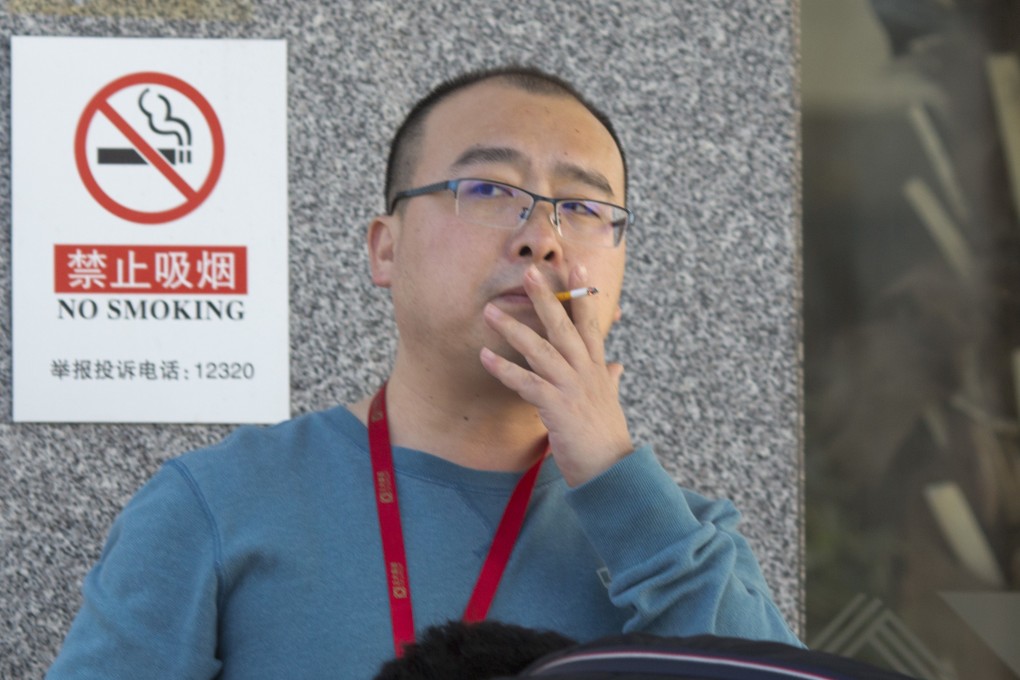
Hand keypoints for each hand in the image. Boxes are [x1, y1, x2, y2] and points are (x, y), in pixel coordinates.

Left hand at [480, 264, 633, 485]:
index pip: (590, 322)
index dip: (582, 293)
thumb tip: (618, 366)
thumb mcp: (610, 402)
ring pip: (541, 350)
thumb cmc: (607, 437)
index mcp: (598, 368)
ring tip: (489, 311)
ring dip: (513, 329)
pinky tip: (485, 357)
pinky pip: (527, 383)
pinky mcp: (558, 408)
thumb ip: (611, 380)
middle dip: (546, 298)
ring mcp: (573, 389)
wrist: (612, 472)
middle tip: (528, 271)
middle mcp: (586, 372)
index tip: (575, 264)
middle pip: (564, 327)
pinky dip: (504, 369)